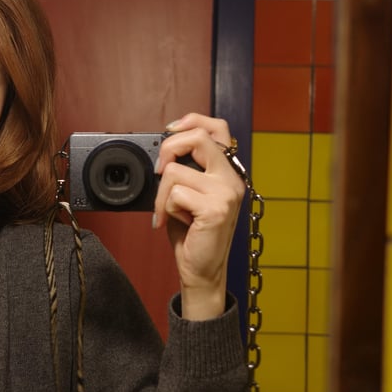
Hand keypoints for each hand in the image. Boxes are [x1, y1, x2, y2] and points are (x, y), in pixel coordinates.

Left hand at [152, 113, 246, 319]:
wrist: (201, 270)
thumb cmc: (193, 234)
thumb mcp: (189, 194)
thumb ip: (186, 170)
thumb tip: (165, 149)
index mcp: (227, 172)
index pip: (218, 128)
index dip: (192, 121)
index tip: (170, 130)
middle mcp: (232, 179)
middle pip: (197, 138)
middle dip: (168, 150)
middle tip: (159, 171)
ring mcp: (226, 193)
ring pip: (175, 171)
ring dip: (161, 194)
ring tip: (169, 212)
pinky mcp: (216, 208)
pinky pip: (175, 194)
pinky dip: (165, 209)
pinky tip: (176, 222)